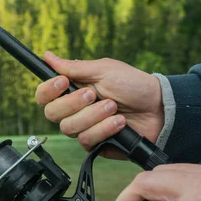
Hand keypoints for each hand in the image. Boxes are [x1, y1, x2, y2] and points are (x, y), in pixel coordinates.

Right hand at [35, 52, 164, 157]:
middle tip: (94, 95)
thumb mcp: (104, 70)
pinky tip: (119, 122)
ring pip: (69, 128)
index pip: (43, 95)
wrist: (157, 108)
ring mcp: (83, 127)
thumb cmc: (133, 85)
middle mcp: (73, 110)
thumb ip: (74, 68)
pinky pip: (86, 140)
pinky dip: (104, 129)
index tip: (63, 82)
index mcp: (72, 90)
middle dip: (73, 104)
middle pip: (51, 114)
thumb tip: (48, 56)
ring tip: (114, 107)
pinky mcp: (94, 143)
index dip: (48, 90)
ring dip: (93, 116)